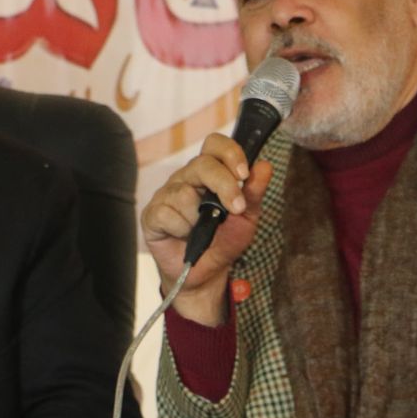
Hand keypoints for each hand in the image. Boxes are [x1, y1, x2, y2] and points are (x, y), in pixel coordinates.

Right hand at [140, 133, 272, 324]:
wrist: (205, 273)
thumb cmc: (224, 240)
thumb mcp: (246, 218)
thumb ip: (253, 193)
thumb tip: (264, 166)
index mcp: (210, 172)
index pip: (215, 144)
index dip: (230, 153)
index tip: (244, 174)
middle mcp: (186, 177)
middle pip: (202, 164)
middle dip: (224, 185)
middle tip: (236, 209)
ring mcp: (166, 194)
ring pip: (184, 193)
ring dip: (200, 218)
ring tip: (201, 230)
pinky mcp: (152, 214)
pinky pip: (167, 214)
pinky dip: (182, 229)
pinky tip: (184, 236)